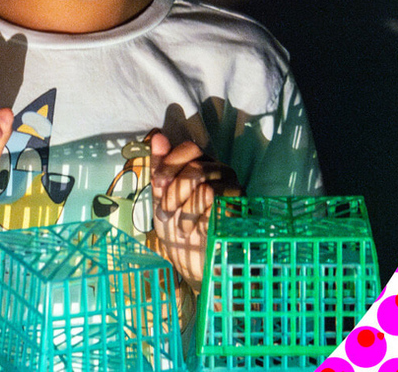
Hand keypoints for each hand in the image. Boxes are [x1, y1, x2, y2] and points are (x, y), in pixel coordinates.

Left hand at [145, 131, 234, 293]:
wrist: (194, 263)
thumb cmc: (177, 229)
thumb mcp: (161, 199)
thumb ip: (160, 168)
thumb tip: (158, 135)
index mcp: (201, 165)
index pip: (189, 148)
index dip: (170, 164)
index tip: (157, 185)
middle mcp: (220, 172)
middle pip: (194, 168)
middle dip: (174, 193)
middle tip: (167, 214)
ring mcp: (232, 188)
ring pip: (204, 187)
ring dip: (186, 211)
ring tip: (184, 228)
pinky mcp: (240, 208)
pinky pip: (216, 203)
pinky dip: (201, 219)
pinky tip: (200, 230)